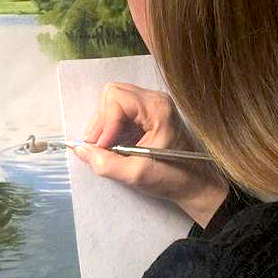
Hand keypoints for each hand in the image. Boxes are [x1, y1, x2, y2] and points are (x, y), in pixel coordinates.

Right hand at [72, 81, 227, 226]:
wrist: (196, 183)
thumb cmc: (172, 177)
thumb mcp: (137, 175)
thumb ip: (106, 163)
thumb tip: (81, 149)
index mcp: (157, 109)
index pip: (115, 99)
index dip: (104, 122)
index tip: (103, 147)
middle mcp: (154, 99)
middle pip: (112, 94)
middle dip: (101, 120)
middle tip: (99, 146)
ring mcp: (152, 103)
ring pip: (113, 100)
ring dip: (104, 123)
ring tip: (106, 146)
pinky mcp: (148, 111)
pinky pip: (119, 109)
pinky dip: (111, 125)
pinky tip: (115, 143)